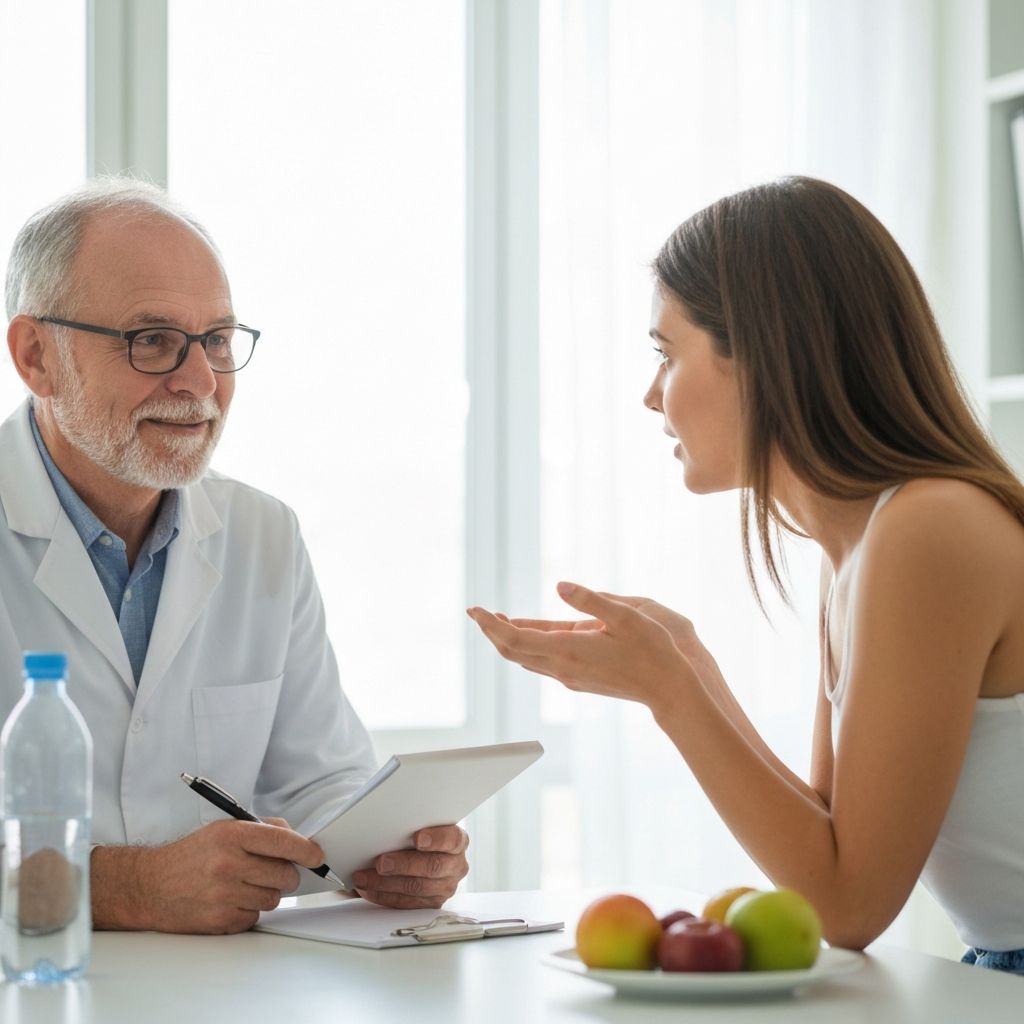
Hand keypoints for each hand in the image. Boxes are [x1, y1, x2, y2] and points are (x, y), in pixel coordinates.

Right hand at [91, 818, 326, 933]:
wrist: (150, 886)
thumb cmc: (192, 855)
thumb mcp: (223, 829)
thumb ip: (262, 829)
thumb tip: (296, 837)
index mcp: (232, 835)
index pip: (282, 841)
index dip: (306, 850)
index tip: (317, 856)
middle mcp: (228, 864)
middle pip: (284, 874)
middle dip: (286, 874)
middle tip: (274, 871)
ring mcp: (224, 895)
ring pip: (273, 898)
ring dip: (266, 893)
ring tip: (245, 884)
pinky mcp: (220, 921)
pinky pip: (255, 917)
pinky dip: (249, 910)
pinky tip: (232, 900)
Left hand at [352, 826, 469, 908]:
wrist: (426, 855)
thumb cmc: (420, 837)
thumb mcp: (422, 826)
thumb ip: (412, 826)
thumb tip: (386, 826)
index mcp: (457, 841)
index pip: (452, 839)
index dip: (436, 839)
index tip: (417, 839)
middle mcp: (456, 865)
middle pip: (433, 866)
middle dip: (403, 864)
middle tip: (381, 863)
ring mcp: (446, 887)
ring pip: (417, 888)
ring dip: (386, 884)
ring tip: (364, 878)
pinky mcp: (432, 904)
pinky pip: (407, 904)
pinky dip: (384, 896)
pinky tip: (369, 890)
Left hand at [467, 581, 697, 707]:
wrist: (668, 689)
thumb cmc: (652, 649)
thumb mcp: (625, 614)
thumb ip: (589, 599)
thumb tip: (558, 585)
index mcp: (568, 649)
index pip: (514, 638)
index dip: (490, 624)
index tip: (475, 609)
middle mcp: (562, 667)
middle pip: (512, 651)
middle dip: (491, 631)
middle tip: (477, 612)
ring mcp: (569, 677)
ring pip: (525, 659)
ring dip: (507, 640)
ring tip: (496, 620)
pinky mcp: (577, 680)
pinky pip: (540, 663)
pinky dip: (526, 647)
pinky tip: (528, 635)